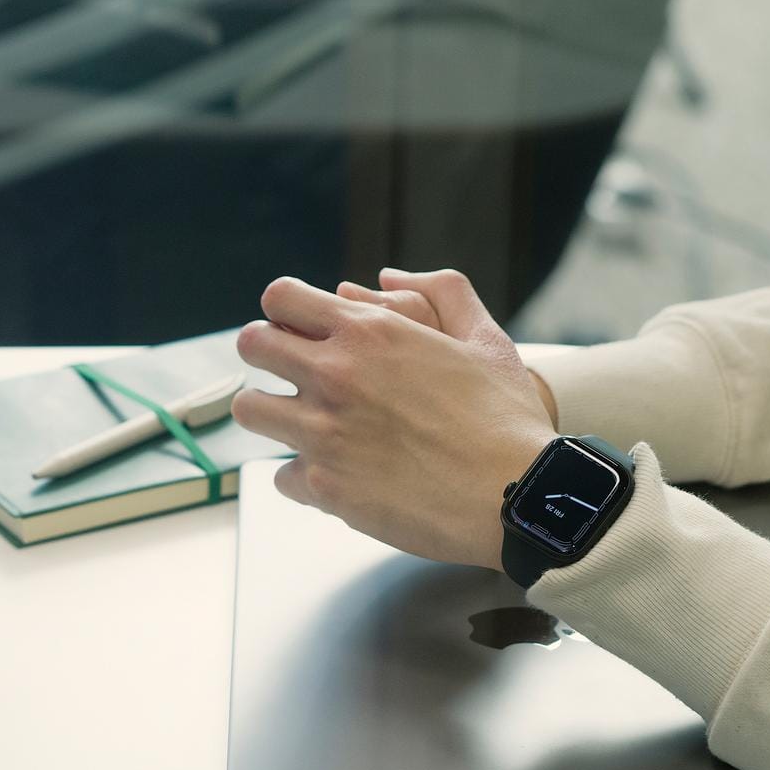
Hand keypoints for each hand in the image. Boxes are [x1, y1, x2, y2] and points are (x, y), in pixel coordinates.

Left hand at [231, 268, 555, 569]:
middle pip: (251, 344)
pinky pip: (281, 474)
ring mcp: (323, 432)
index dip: (284, 311)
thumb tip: (390, 274)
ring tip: (302, 423)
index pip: (279, 297)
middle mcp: (335, 376)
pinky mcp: (323, 486)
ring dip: (272, 413)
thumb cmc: (507, 418)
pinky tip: (334, 474)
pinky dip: (302, 477)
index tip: (298, 330)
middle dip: (266, 354)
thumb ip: (442, 292)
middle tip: (290, 373)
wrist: (519, 495)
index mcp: (369, 333)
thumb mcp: (485, 339)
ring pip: (250, 409)